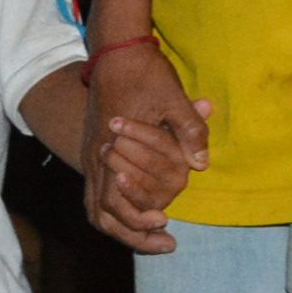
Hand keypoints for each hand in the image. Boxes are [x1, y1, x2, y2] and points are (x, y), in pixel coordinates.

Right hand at [86, 44, 208, 253]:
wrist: (115, 49)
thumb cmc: (145, 73)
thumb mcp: (174, 97)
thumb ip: (190, 130)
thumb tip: (201, 164)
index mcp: (111, 147)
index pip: (116, 204)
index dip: (139, 222)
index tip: (167, 223)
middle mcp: (95, 158)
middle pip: (101, 215)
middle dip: (133, 235)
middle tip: (166, 243)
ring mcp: (90, 156)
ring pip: (95, 208)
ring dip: (123, 225)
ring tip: (154, 233)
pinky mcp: (92, 152)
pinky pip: (96, 193)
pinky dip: (116, 209)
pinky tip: (140, 210)